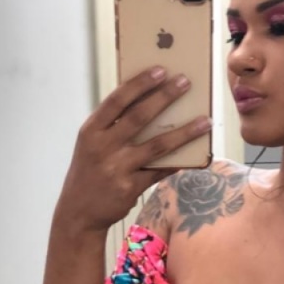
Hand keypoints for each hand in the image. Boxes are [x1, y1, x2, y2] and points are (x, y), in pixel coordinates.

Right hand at [53, 66, 211, 234]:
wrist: (78, 212)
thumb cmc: (90, 172)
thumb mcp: (92, 145)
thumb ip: (113, 127)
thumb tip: (148, 105)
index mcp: (91, 130)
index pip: (117, 101)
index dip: (139, 84)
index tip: (160, 70)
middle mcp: (103, 147)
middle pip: (139, 118)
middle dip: (164, 98)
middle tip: (185, 82)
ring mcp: (117, 168)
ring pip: (157, 146)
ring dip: (184, 133)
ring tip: (205, 121)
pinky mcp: (130, 187)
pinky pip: (160, 171)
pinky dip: (178, 163)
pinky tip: (196, 155)